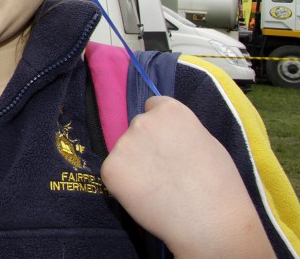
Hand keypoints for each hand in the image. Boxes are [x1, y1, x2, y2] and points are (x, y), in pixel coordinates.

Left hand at [101, 96, 273, 257]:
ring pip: (125, 151)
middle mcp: (142, 121)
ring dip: (135, 165)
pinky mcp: (110, 169)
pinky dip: (124, 184)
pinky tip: (145, 197)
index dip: (161, 127)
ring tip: (159, 188)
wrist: (209, 223)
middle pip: (138, 128)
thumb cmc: (219, 186)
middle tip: (166, 172)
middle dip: (147, 145)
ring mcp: (123, 145)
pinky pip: (114, 173)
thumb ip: (180, 131)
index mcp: (170, 110)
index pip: (153, 106)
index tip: (168, 144)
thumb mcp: (207, 143)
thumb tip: (166, 134)